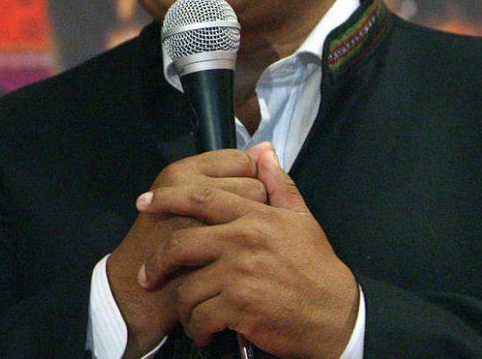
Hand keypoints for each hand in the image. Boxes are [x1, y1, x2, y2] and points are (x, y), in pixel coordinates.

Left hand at [137, 143, 358, 357]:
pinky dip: (196, 326)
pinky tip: (203, 330)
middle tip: (147, 276)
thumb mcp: (301, 219)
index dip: (167, 198)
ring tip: (187, 313)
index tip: (143, 203)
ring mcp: (241, 273)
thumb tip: (263, 150)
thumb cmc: (317, 268)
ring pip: (187, 286)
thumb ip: (277, 184)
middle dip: (157, 262)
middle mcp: (244, 240)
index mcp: (256, 215)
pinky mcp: (241, 306)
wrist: (338, 317)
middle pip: (181, 243)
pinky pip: (200, 315)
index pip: (201, 198)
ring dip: (182, 305)